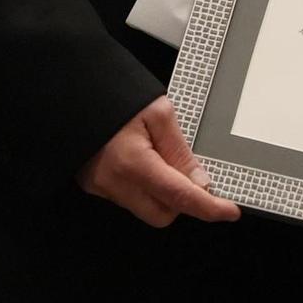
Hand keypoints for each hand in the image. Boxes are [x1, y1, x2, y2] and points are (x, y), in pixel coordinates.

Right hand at [77, 95, 238, 227]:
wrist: (73, 88)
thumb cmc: (113, 92)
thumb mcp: (158, 112)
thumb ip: (180, 151)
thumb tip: (200, 181)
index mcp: (133, 163)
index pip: (180, 197)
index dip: (208, 207)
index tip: (229, 211)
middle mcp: (113, 183)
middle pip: (162, 214)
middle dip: (180, 200)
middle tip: (185, 169)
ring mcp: (100, 187)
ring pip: (144, 208)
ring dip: (160, 191)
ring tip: (156, 154)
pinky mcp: (92, 185)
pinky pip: (127, 197)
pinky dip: (141, 185)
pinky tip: (139, 158)